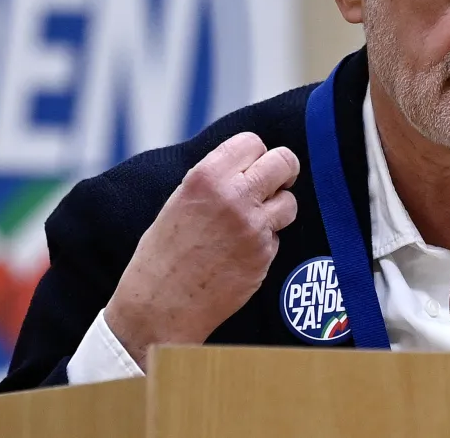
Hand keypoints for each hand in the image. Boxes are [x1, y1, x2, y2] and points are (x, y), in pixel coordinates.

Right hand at [103, 131, 298, 370]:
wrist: (160, 305)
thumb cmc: (162, 254)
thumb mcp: (179, 201)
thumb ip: (214, 180)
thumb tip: (246, 167)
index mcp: (206, 176)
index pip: (252, 142)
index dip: (254, 155)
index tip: (251, 166)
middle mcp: (234, 196)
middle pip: (283, 162)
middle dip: (281, 171)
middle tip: (272, 184)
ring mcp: (253, 227)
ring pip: (289, 202)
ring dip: (276, 209)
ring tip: (250, 223)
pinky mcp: (263, 256)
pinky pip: (277, 237)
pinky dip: (264, 241)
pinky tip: (239, 252)